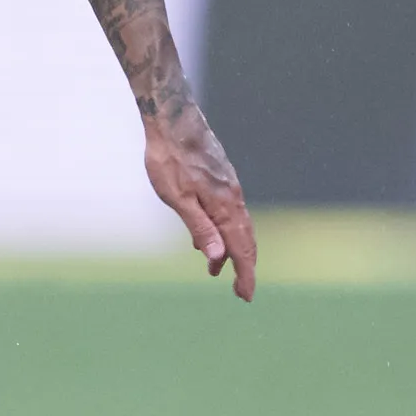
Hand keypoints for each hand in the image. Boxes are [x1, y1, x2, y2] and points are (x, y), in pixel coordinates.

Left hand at [145, 98, 257, 301]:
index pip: (240, 249)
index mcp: (224, 206)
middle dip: (244, 267)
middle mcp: (232, 198)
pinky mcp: (221, 179)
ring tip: (217, 271)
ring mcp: (228, 187)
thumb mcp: (177, 199)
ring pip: (238, 226)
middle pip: (245, 240)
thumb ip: (199, 228)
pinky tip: (207, 237)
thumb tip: (219, 258)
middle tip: (241, 291)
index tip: (246, 296)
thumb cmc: (169, 159)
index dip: (245, 274)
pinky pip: (229, 213)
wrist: (172, 120)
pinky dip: (225, 232)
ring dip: (232, 250)